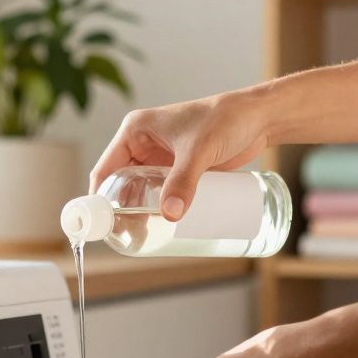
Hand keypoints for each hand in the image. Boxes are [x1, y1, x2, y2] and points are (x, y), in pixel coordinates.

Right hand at [89, 91, 269, 220]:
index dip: (100, 197)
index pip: (106, 169)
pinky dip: (157, 210)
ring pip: (140, 192)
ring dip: (139, 213)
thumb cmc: (225, 120)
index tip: (103, 224)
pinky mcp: (179, 170)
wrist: (258, 119)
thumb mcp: (198, 151)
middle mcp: (143, 145)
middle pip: (120, 185)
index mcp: (135, 131)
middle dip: (120, 211)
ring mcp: (161, 159)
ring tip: (143, 238)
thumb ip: (183, 181)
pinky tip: (159, 228)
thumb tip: (169, 214)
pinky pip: (160, 194)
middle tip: (127, 236)